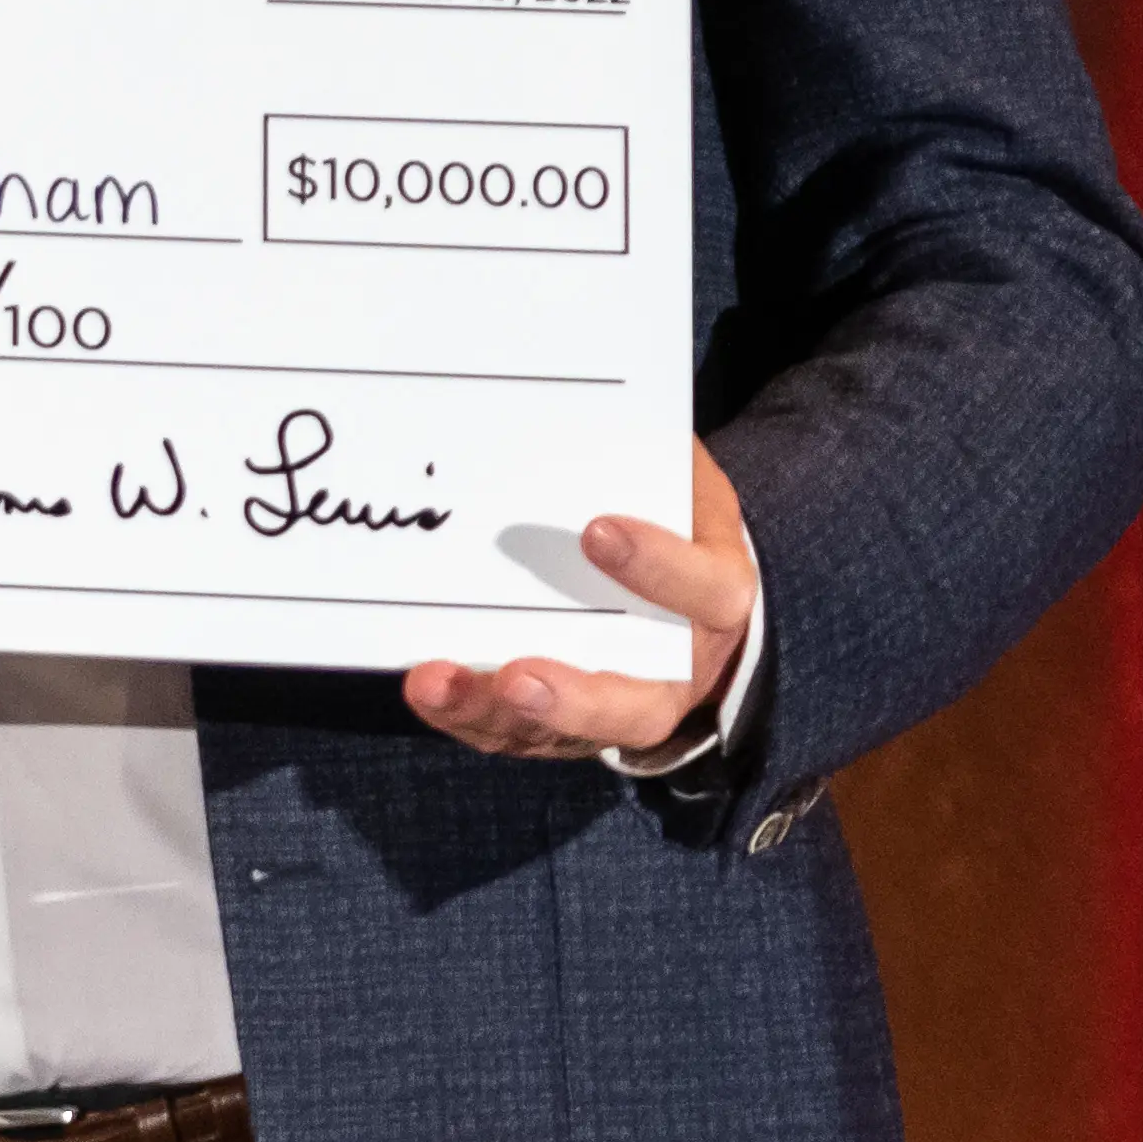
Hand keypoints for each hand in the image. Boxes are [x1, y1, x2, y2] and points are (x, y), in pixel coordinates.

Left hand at [403, 442, 754, 762]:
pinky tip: (427, 689)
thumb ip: (655, 458)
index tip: (598, 529)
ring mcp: (618, 708)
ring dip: (493, 713)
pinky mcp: (566, 726)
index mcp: (715, 599)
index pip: (700, 591)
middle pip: (634, 708)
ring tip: (435, 682)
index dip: (656, 566)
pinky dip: (467, 715)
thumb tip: (590, 406)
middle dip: (573, 698)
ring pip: (561, 732)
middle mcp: (675, 673)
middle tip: (517, 678)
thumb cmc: (681, 524)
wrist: (697, 602)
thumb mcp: (688, 483)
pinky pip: (516, 735)